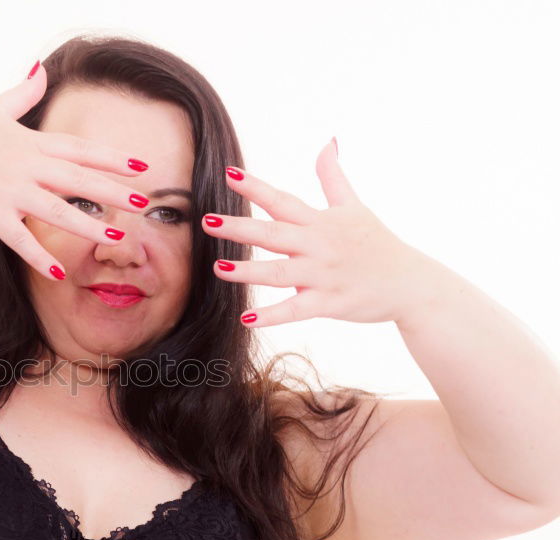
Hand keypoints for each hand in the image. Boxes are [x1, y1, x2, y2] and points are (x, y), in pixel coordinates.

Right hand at [0, 62, 152, 280]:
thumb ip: (22, 94)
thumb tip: (42, 69)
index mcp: (30, 142)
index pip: (79, 150)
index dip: (111, 158)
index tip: (140, 166)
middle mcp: (26, 166)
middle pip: (78, 180)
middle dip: (113, 191)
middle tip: (145, 202)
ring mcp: (9, 191)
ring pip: (58, 211)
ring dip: (89, 226)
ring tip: (118, 238)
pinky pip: (21, 239)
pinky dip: (40, 257)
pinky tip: (60, 273)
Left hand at [202, 139, 440, 326]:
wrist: (412, 283)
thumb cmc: (378, 244)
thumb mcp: (355, 206)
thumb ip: (333, 176)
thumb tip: (328, 141)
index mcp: (320, 221)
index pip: (282, 200)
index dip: (255, 187)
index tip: (228, 174)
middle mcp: (319, 245)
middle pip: (274, 233)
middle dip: (240, 227)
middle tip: (207, 221)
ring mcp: (323, 275)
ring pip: (280, 272)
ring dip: (248, 270)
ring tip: (218, 268)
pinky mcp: (330, 303)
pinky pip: (296, 310)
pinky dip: (272, 315)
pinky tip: (247, 318)